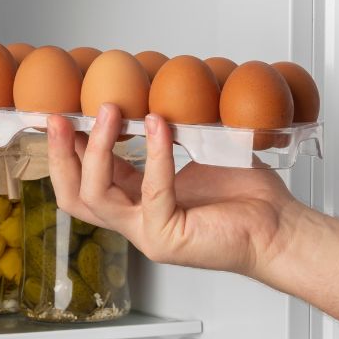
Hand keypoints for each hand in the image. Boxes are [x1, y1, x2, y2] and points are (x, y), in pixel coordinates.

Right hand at [45, 105, 303, 280]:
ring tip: (109, 112)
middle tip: (59, 118)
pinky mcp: (168, 238)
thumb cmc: (246, 197)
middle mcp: (137, 224)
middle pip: (75, 197)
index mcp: (139, 205)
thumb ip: (166, 140)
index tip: (64, 114)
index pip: (88, 180)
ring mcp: (149, 235)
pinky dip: (154, 155)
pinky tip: (160, 125)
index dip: (68, 150)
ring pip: (98, 197)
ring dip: (97, 150)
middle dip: (59, 156)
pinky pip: (151, 191)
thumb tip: (149, 100)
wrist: (280, 227)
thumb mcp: (196, 158)